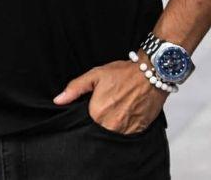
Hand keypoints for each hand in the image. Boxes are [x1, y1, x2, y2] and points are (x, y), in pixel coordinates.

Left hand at [53, 59, 168, 134]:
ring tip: (116, 110)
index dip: (86, 117)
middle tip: (106, 107)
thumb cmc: (124, 74)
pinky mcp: (138, 132)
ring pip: (111, 135)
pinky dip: (123, 128)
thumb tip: (58, 100)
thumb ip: (75, 88)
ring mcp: (126, 131)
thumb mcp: (95, 75)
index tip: (91, 108)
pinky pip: (126, 136)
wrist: (152, 75)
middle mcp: (111, 126)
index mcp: (97, 113)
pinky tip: (125, 114)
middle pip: (97, 131)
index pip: (84, 124)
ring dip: (111, 126)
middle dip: (98, 122)